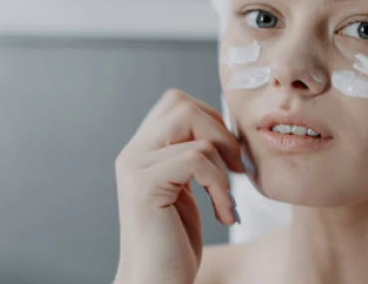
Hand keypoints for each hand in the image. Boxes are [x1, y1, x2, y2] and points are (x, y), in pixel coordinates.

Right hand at [113, 89, 241, 283]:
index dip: (212, 120)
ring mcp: (134, 168)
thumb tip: (224, 126)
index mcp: (141, 150)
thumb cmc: (174, 242)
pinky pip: (197, 158)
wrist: (156, 283)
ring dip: (223, 164)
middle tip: (236, 170)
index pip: (177, 102)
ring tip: (226, 198)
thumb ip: (192, 155)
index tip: (230, 158)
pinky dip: (220, 184)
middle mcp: (131, 154)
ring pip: (193, 128)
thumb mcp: (187, 188)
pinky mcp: (144, 186)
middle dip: (220, 133)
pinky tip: (223, 212)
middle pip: (182, 103)